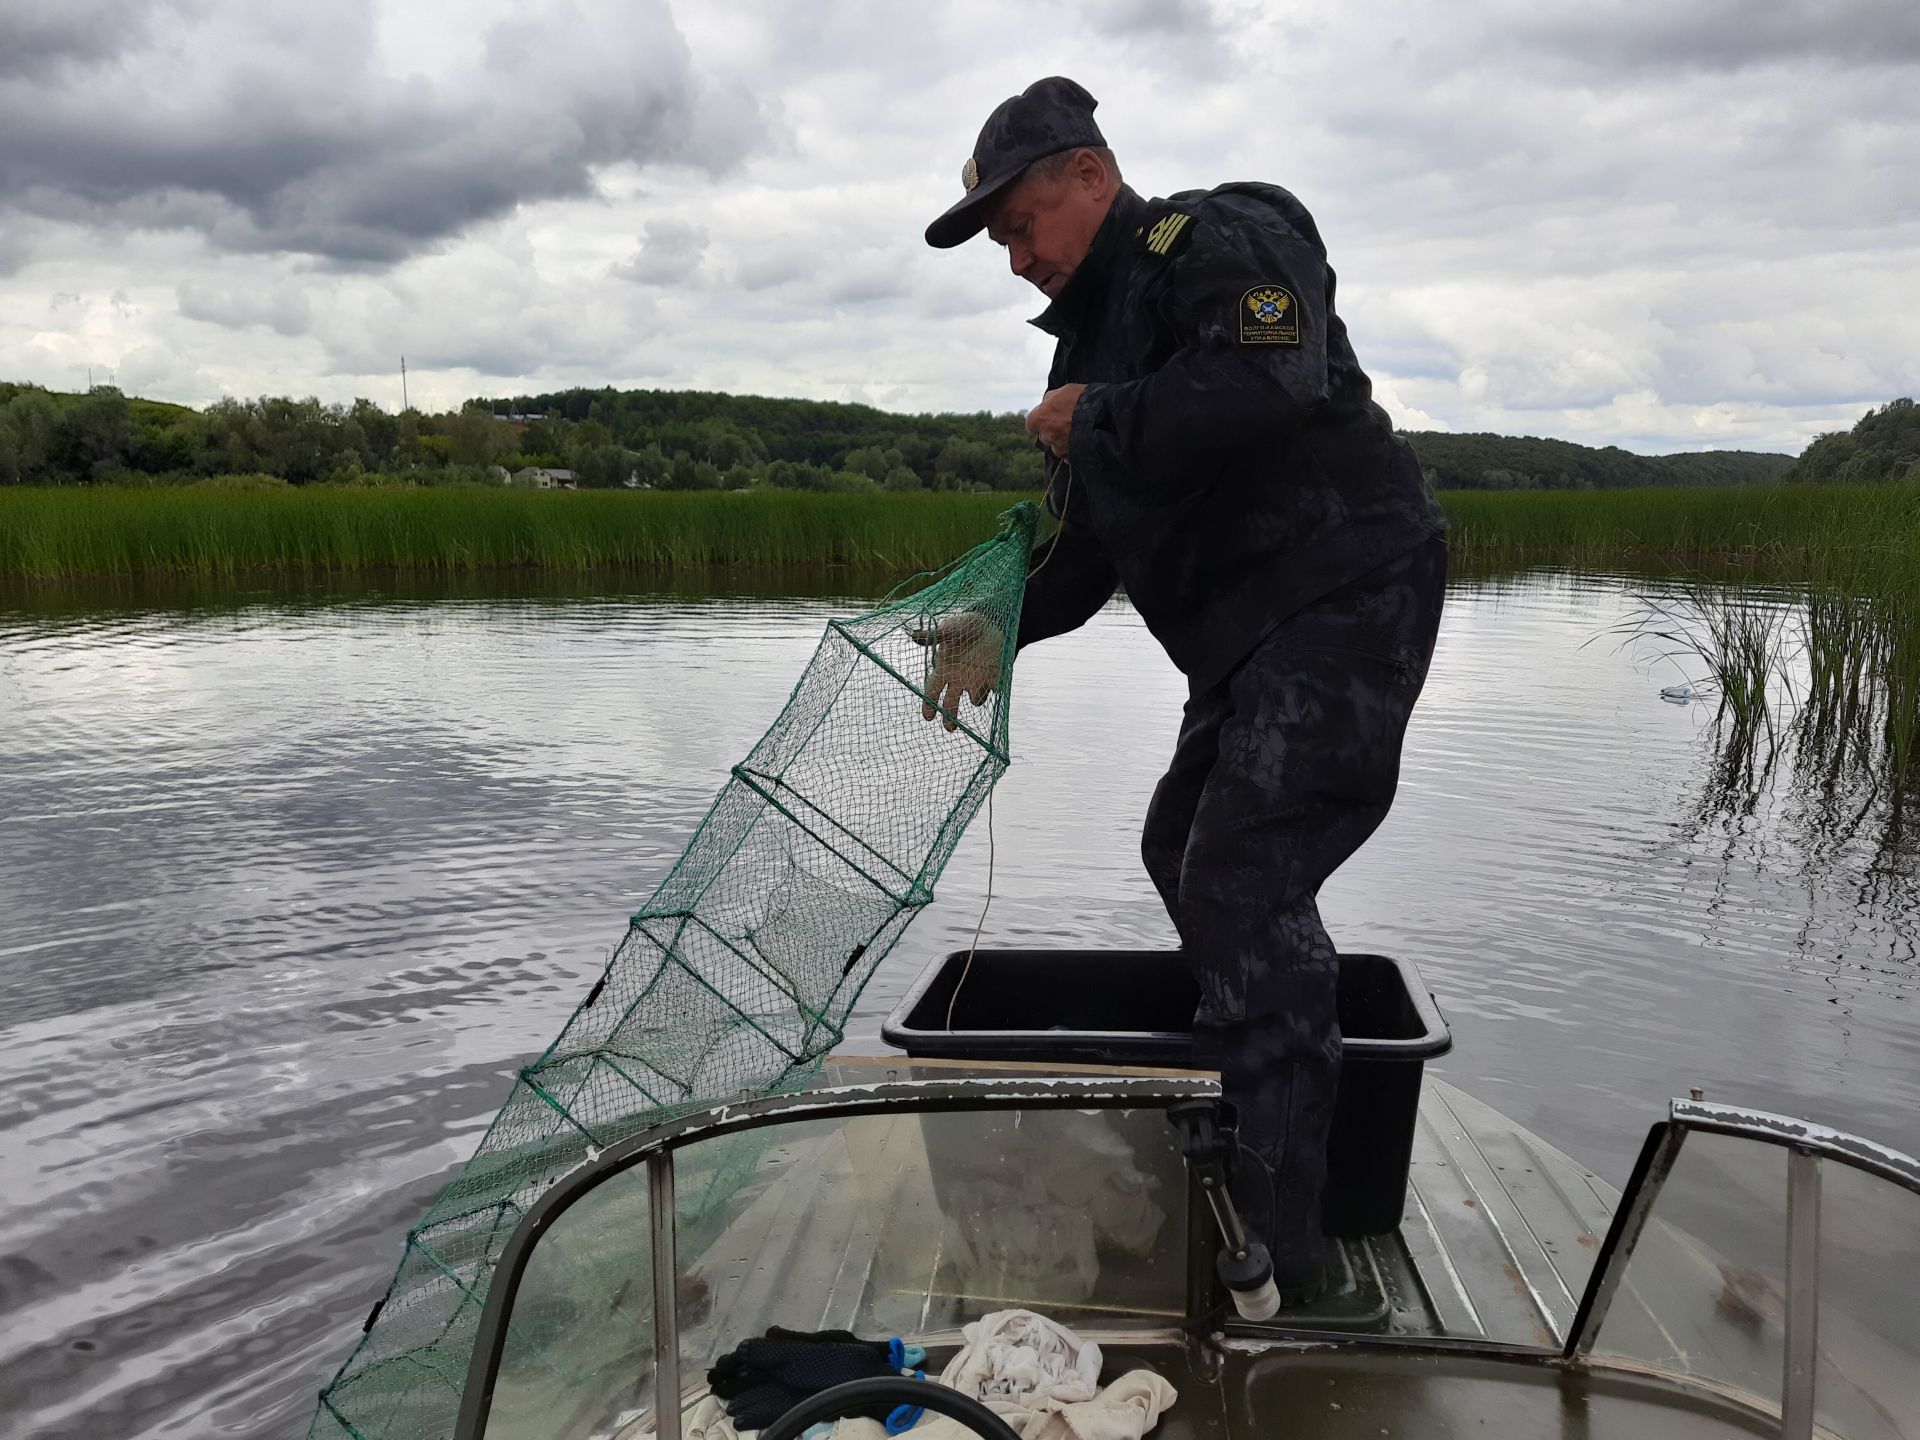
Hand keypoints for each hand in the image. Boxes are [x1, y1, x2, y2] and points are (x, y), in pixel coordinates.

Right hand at [909, 613, 1003, 730]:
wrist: (991, 621)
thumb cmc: (965, 626)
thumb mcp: (949, 630)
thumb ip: (933, 636)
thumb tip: (912, 636)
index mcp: (945, 669)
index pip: (932, 692)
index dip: (928, 705)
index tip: (928, 717)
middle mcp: (959, 679)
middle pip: (951, 704)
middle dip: (950, 718)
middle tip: (950, 729)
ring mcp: (977, 680)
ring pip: (975, 699)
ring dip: (976, 698)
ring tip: (975, 693)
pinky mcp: (994, 677)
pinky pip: (995, 689)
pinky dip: (995, 687)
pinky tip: (994, 681)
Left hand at [1024, 384, 1084, 459]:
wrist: (1103, 414)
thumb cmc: (1082, 399)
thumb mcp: (1063, 390)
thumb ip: (1050, 399)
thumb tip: (1046, 402)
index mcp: (1039, 419)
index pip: (1031, 424)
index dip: (1040, 420)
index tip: (1048, 417)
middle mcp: (1046, 436)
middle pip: (1045, 436)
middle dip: (1053, 431)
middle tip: (1067, 423)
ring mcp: (1058, 448)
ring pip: (1057, 446)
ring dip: (1064, 440)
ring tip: (1077, 431)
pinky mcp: (1071, 457)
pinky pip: (1068, 454)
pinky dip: (1073, 448)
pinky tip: (1082, 439)